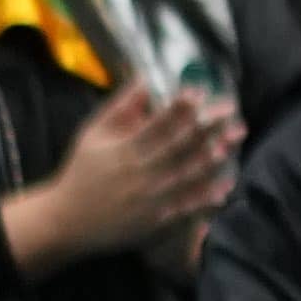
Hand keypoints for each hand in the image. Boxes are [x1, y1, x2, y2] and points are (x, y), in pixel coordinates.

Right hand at [5, 80, 242, 275]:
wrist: (66, 220)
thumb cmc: (80, 172)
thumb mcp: (92, 134)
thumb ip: (119, 108)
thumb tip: (145, 80)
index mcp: (124, 148)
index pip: (158, 124)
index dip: (180, 107)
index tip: (200, 91)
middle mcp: (139, 172)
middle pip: (179, 146)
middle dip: (207, 126)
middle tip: (231, 111)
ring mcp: (149, 198)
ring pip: (187, 174)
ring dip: (213, 156)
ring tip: (235, 140)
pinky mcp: (155, 221)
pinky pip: (185, 208)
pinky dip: (206, 198)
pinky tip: (226, 188)